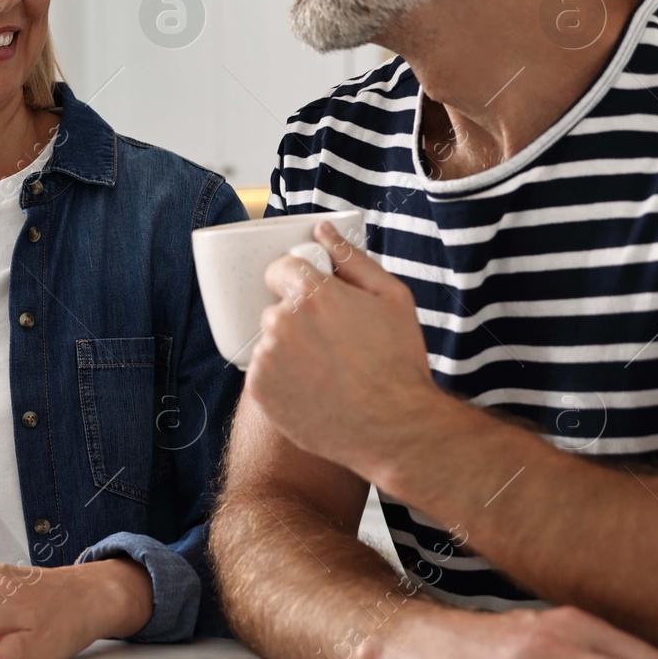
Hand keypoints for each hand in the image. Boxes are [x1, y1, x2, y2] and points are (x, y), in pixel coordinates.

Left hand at [246, 221, 439, 475]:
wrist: (395, 428)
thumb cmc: (399, 363)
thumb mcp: (393, 298)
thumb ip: (353, 259)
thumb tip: (324, 230)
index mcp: (312, 293)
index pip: (282, 269)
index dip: (299, 282)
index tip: (315, 301)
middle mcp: (281, 322)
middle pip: (276, 309)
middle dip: (297, 321)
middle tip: (331, 345)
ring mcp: (267, 358)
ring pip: (270, 343)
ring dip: (289, 352)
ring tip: (326, 373)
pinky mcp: (259, 391)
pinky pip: (263, 375)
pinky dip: (281, 381)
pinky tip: (313, 391)